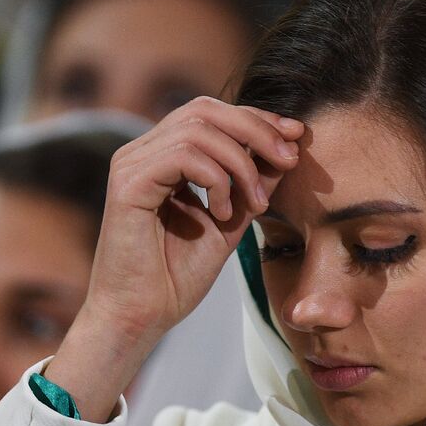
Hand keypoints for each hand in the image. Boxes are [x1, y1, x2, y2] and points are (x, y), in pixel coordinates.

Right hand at [47, 98, 303, 420]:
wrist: (141, 316)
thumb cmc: (177, 276)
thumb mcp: (230, 221)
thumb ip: (252, 184)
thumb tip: (287, 149)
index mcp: (164, 156)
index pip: (213, 114)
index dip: (258, 119)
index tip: (297, 137)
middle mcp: (143, 151)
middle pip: (206, 110)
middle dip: (257, 130)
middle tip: (288, 160)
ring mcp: (131, 163)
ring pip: (198, 130)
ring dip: (241, 164)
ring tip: (254, 205)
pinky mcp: (127, 183)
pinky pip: (182, 156)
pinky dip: (215, 179)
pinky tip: (222, 212)